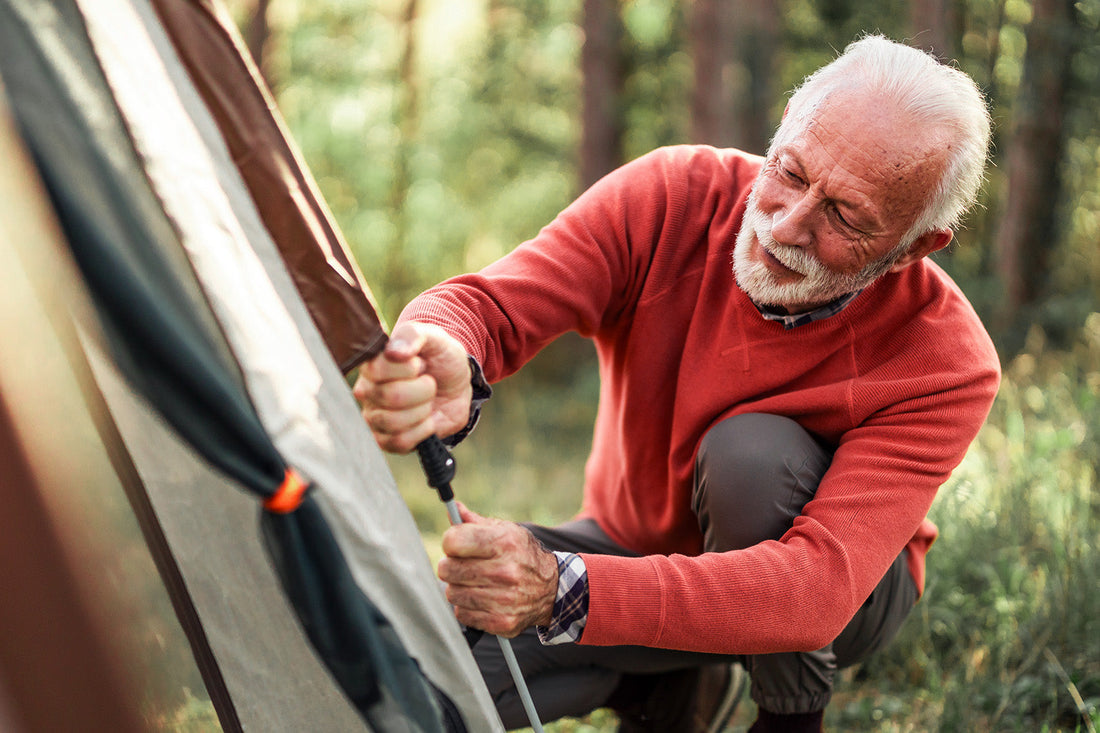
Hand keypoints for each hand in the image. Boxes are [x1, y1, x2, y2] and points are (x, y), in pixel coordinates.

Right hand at [353, 321, 472, 452]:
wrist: (456, 383)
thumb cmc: (439, 357)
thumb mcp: (434, 337)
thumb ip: (414, 336)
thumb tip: (394, 352)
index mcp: (372, 364)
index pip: (377, 370)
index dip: (408, 368)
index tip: (420, 363)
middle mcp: (367, 391)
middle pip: (389, 397)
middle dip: (422, 389)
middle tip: (429, 382)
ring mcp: (374, 417)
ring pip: (393, 422)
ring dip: (422, 411)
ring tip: (427, 401)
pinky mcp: (386, 440)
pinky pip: (399, 442)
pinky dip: (422, 432)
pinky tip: (426, 420)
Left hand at [438, 504, 557, 637]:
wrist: (551, 589)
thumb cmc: (522, 555)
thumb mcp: (506, 531)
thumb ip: (476, 522)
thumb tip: (454, 509)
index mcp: (505, 543)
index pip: (454, 541)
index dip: (450, 542)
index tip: (455, 545)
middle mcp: (506, 571)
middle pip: (447, 569)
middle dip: (450, 565)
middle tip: (462, 564)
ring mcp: (504, 599)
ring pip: (452, 593)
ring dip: (458, 587)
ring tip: (472, 582)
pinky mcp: (502, 622)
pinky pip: (462, 614)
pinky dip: (466, 607)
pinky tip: (480, 598)